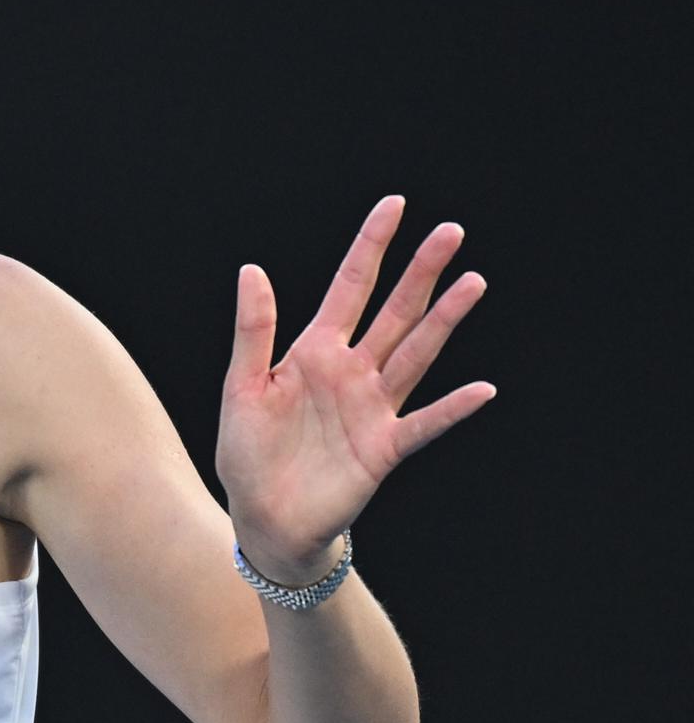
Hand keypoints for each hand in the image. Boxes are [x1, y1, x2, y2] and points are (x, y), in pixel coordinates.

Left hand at [214, 196, 495, 582]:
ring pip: (415, 354)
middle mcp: (351, 372)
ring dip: (443, 321)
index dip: (371, 247)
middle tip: (451, 231)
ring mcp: (372, 408)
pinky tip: (480, 389)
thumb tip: (251, 269)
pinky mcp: (383, 448)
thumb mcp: (242, 386)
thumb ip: (254, 330)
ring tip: (472, 283)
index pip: (350, 287)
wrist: (262, 517)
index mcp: (313, 351)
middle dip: (421, 272)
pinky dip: (451, 408)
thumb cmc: (248, 452)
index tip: (395, 205)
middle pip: (394, 311)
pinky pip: (423, 424)